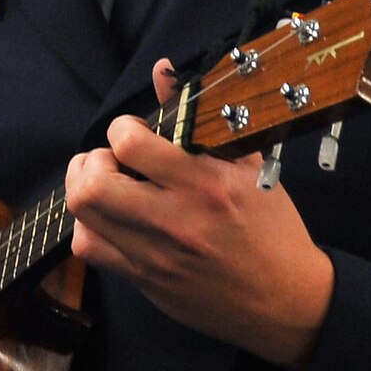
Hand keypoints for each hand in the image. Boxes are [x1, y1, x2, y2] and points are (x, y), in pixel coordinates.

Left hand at [64, 60, 334, 370]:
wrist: (287, 301)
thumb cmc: (271, 229)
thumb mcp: (248, 165)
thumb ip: (198, 116)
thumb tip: (161, 69)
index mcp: (206, 185)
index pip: (130, 144)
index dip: (121, 129)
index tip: (133, 134)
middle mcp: (176, 220)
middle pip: (91, 185)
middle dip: (91, 162)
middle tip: (111, 162)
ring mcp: (156, 255)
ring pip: (83, 215)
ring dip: (85, 190)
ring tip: (107, 186)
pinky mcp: (145, 280)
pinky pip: (90, 248)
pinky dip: (90, 226)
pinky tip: (111, 219)